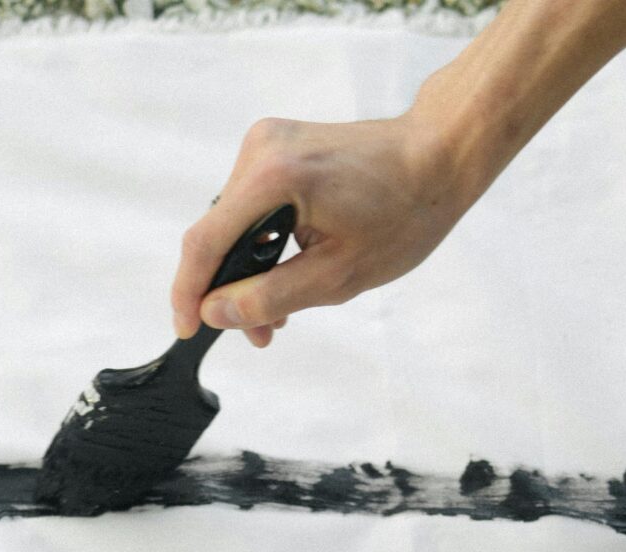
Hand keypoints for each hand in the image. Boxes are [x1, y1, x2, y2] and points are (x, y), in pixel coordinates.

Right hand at [171, 112, 477, 348]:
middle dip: (230, 288)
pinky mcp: (278, 145)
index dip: (189, 292)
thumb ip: (270, 298)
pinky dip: (263, 241)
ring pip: (235, 222)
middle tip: (260, 334)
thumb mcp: (338, 275)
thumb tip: (214, 313)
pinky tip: (285, 271)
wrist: (438, 154)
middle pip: (218, 233)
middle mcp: (260, 149)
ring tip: (279, 312)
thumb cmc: (403, 212)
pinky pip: (252, 204)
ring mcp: (267, 142)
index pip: (204, 242)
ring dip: (250, 268)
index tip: (187, 330)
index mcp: (273, 177)